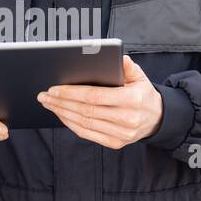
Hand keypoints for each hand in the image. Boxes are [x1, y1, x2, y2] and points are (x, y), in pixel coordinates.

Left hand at [36, 54, 163, 149]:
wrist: (157, 118)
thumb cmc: (142, 93)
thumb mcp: (140, 76)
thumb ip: (128, 66)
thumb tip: (118, 56)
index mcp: (132, 99)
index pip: (95, 96)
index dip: (72, 93)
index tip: (54, 89)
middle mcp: (127, 119)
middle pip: (86, 111)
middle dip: (61, 103)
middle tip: (44, 96)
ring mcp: (121, 134)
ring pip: (84, 123)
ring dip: (62, 113)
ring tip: (49, 104)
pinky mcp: (116, 143)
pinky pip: (88, 134)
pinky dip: (71, 124)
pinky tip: (61, 115)